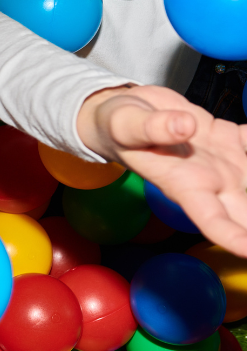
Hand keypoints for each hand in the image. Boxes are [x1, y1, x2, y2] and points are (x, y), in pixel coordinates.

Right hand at [78, 84, 246, 255]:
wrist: (122, 112)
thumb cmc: (115, 125)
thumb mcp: (124, 124)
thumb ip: (153, 127)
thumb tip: (186, 127)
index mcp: (183, 184)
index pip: (214, 221)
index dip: (236, 239)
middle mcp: (211, 179)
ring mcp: (224, 161)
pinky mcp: (230, 139)